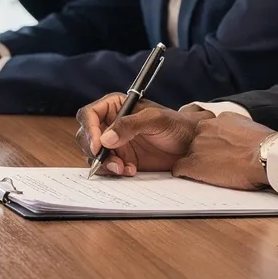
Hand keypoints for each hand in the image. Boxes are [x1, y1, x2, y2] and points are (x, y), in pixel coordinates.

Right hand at [74, 96, 200, 175]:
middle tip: (111, 161)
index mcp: (114, 107)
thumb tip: (105, 138)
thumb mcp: (156, 120)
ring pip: (93, 154)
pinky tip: (130, 170)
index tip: (97, 145)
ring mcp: (114, 143)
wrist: (192, 146)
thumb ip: (130, 125)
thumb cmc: (177, 126)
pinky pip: (106, 167)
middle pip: (85, 136)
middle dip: (94, 151)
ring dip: (104, 164)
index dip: (89, 130)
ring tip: (123, 168)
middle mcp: (110, 124)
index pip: (89, 115)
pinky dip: (114, 171)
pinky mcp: (120, 159)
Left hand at [173, 112, 274, 189]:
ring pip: (187, 154)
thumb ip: (237, 129)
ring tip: (207, 173)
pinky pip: (179, 168)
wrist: (265, 156)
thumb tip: (238, 138)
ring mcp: (197, 146)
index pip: (208, 129)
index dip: (213, 142)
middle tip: (214, 163)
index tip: (219, 150)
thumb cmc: (266, 146)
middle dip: (203, 151)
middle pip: (196, 141)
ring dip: (195, 163)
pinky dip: (183, 173)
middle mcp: (204, 129)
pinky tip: (190, 178)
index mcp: (220, 119)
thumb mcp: (250, 127)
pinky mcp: (193, 163)